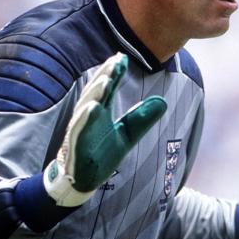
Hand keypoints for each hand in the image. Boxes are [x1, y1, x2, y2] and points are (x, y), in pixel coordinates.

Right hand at [43, 52, 166, 206]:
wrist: (81, 180)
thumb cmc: (100, 154)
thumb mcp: (127, 135)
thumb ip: (141, 118)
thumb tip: (163, 101)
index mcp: (100, 112)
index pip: (108, 89)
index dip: (114, 74)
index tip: (123, 59)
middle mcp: (88, 117)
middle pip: (96, 93)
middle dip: (104, 76)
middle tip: (115, 61)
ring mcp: (80, 130)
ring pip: (86, 108)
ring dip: (95, 93)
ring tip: (105, 80)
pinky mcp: (75, 146)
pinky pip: (78, 130)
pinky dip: (83, 119)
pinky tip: (92, 108)